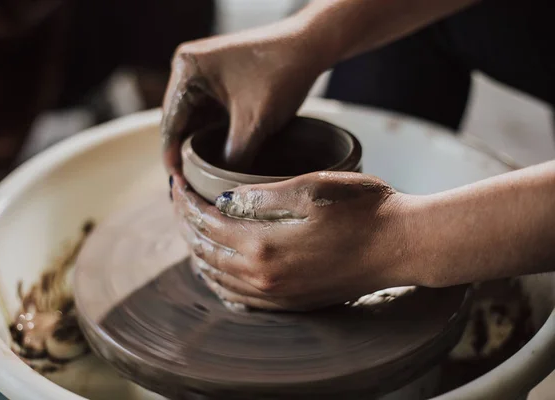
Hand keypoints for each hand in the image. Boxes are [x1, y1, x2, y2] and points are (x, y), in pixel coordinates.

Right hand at [161, 17, 331, 174]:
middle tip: (189, 184)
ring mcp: (203, 71)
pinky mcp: (218, 77)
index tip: (178, 185)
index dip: (172, 157)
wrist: (310, 46)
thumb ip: (233, 158)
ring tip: (201, 174)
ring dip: (200, 143)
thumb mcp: (254, 124)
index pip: (171, 123)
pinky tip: (218, 154)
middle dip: (185, 151)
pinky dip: (213, 132)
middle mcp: (188, 67)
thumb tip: (220, 188)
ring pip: (195, 119)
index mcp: (187, 70)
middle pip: (179, 121)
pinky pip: (209, 112)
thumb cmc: (282, 74)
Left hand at [171, 171, 415, 310]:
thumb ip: (260, 196)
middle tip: (178, 200)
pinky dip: (219, 277)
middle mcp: (263, 277)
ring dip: (198, 250)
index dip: (186, 200)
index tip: (176, 181)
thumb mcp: (310, 188)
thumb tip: (224, 200)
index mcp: (263, 245)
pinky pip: (239, 296)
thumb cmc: (363, 209)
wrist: (403, 245)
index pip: (206, 222)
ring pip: (218, 276)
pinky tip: (218, 266)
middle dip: (185, 223)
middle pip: (205, 251)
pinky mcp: (292, 302)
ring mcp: (277, 295)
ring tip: (190, 228)